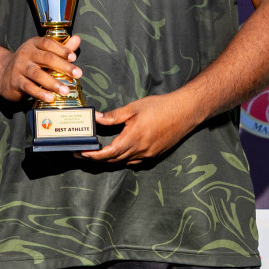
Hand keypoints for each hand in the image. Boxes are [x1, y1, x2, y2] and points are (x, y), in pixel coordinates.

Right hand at [0, 35, 81, 104]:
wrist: (2, 73)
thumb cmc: (28, 62)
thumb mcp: (42, 52)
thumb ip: (60, 48)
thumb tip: (77, 39)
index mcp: (33, 44)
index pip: (48, 43)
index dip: (61, 49)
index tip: (73, 57)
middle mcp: (26, 54)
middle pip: (46, 58)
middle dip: (63, 66)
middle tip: (78, 74)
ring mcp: (19, 67)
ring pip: (37, 74)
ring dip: (53, 83)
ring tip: (65, 90)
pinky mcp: (15, 81)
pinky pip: (29, 87)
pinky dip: (40, 93)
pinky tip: (50, 98)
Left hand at [81, 92, 205, 163]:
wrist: (186, 111)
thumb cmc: (161, 107)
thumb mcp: (134, 108)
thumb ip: (114, 116)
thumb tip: (97, 118)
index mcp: (134, 139)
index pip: (109, 153)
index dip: (94, 155)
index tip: (82, 153)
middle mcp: (141, 151)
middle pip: (114, 160)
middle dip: (97, 158)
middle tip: (83, 153)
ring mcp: (149, 154)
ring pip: (124, 162)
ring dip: (110, 160)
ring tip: (97, 154)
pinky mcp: (155, 154)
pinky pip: (135, 161)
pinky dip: (123, 159)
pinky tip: (118, 152)